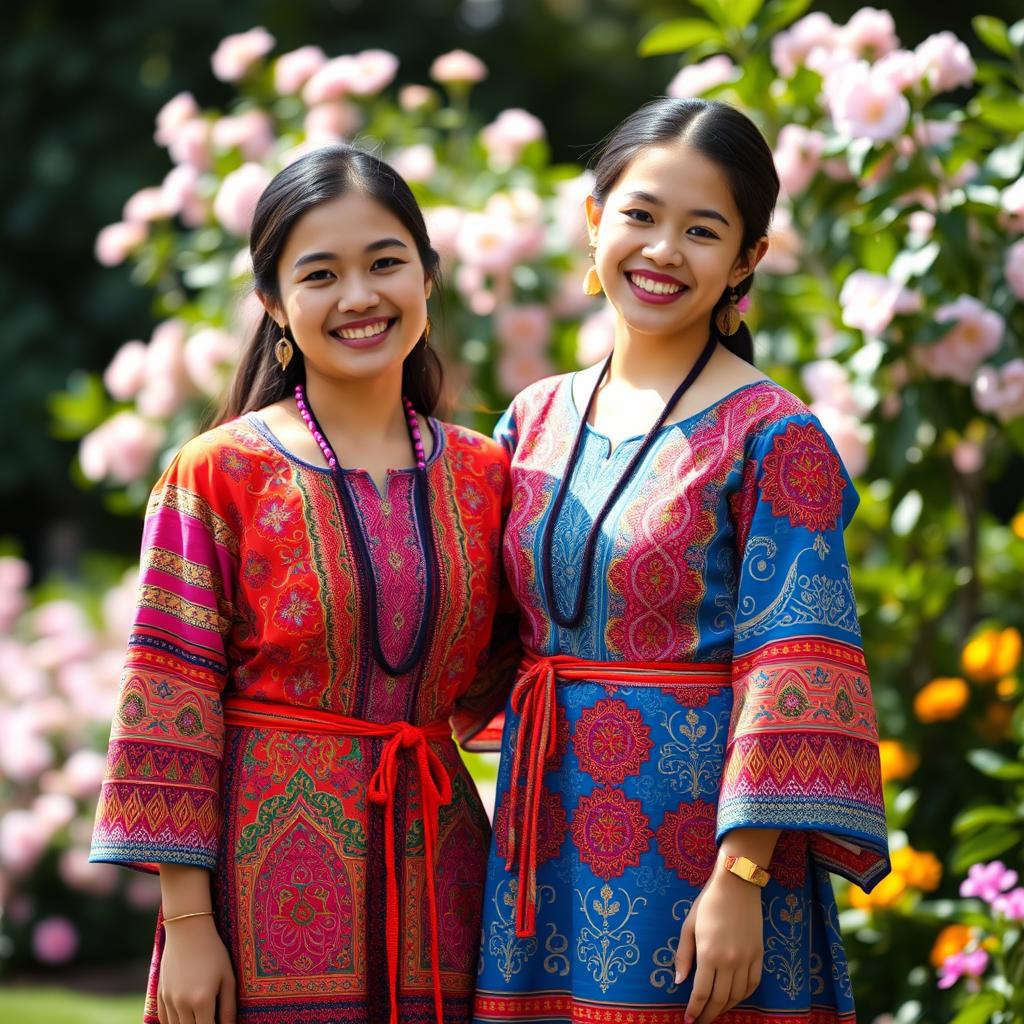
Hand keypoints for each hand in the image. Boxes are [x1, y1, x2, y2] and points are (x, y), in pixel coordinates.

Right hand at [157, 915, 235, 1023]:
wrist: (188, 930)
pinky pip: (163, 1019)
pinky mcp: (160, 995)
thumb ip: (228, 1007)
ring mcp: (168, 1000)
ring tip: (199, 1015)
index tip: (220, 1023)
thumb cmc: (213, 952)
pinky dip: (173, 1023)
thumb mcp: (227, 977)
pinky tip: (184, 1018)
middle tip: (211, 1017)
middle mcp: (182, 1004)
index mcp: (202, 1001)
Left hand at [674, 866, 763, 1023]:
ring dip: (726, 1008)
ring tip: (715, 1011)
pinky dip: (744, 996)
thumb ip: (684, 955)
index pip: (701, 993)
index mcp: (709, 954)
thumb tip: (679, 981)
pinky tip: (735, 998)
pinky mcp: (759, 955)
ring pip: (738, 995)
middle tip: (700, 1021)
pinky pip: (753, 984)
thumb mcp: (689, 926)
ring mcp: (747, 959)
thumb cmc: (708, 903)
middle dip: (709, 1014)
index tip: (689, 1020)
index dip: (695, 1010)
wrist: (736, 885)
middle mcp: (729, 961)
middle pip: (720, 999)